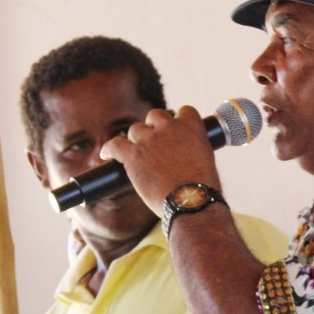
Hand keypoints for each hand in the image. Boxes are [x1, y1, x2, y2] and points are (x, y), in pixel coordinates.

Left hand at [100, 106, 220, 211]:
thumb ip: (194, 149)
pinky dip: (109, 149)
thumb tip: (184, 155)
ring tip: (137, 155)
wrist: (191, 202)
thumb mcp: (206, 159)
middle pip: (155, 116)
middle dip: (154, 128)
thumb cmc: (202, 188)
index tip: (175, 130)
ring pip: (135, 129)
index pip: (183, 111)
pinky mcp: (133, 155)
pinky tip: (107, 155)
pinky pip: (114, 144)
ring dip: (136, 140)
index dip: (177, 121)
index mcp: (191, 127)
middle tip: (155, 144)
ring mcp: (149, 140)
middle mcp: (169, 127)